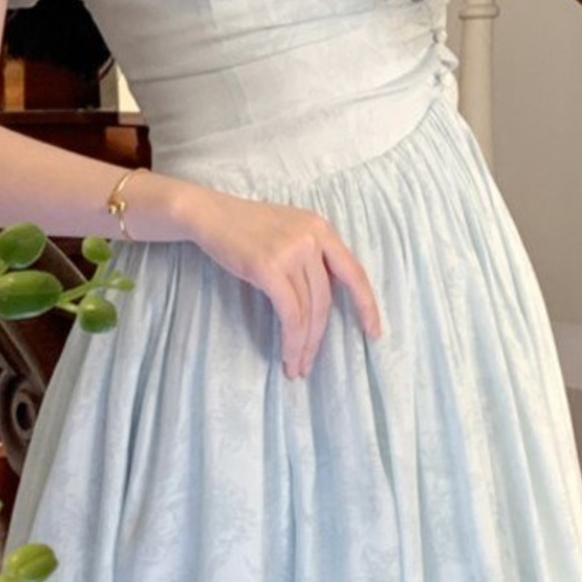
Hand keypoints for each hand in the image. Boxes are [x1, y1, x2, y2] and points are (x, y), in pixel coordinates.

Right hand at [182, 184, 383, 378]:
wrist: (209, 214)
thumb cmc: (245, 227)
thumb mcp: (289, 231)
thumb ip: (310, 255)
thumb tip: (322, 297)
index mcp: (321, 229)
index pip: (354, 272)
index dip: (366, 305)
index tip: (373, 333)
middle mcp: (312, 238)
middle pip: (325, 299)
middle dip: (319, 338)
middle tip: (310, 364)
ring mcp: (291, 252)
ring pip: (307, 311)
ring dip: (303, 345)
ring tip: (296, 367)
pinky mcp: (268, 268)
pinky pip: (289, 313)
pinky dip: (291, 339)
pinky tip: (287, 353)